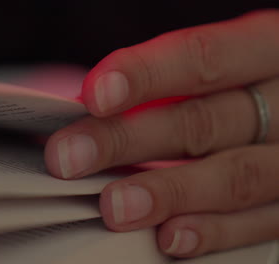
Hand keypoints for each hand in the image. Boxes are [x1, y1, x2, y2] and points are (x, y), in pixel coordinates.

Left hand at [45, 10, 278, 257]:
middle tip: (70, 157)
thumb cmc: (240, 88)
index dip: (145, 75)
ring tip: (115, 206)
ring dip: (168, 192)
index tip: (93, 96)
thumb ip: (168, 85)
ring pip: (234, 176)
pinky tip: (170, 237)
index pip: (203, 58)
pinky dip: (213, 232)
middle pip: (204, 122)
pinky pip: (260, 223)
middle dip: (128, 140)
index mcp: (265, 51)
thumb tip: (91, 109)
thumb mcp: (224, 69)